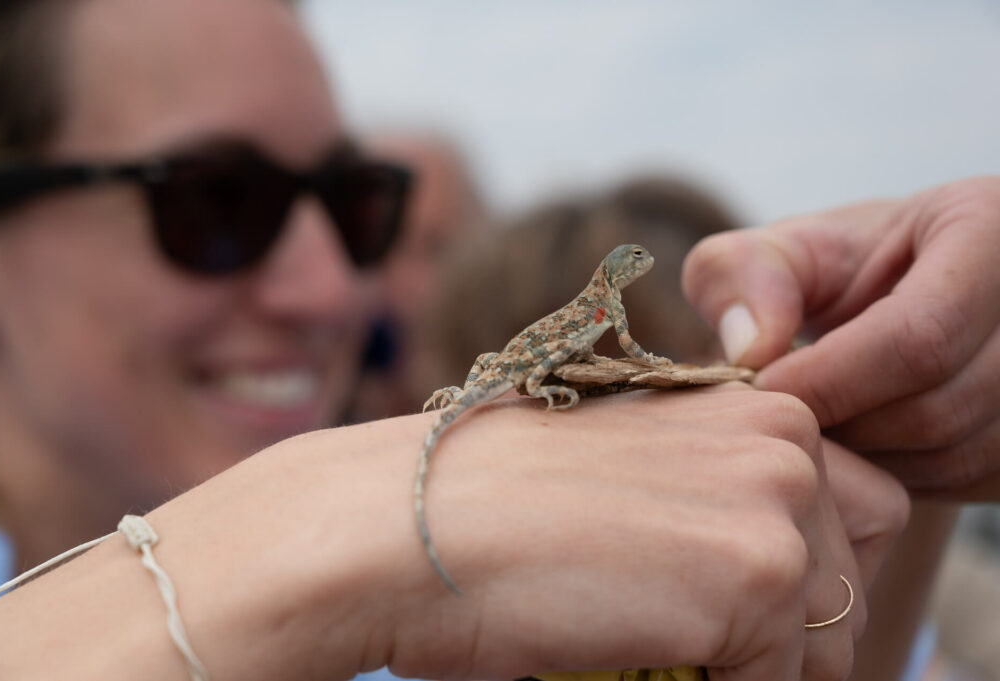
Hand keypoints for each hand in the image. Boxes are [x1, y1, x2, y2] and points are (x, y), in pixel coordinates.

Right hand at [0, 387, 906, 680]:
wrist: (408, 523)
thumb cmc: (491, 504)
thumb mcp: (627, 472)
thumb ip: (709, 490)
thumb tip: (761, 563)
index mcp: (742, 401)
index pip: (850, 499)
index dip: (808, 562)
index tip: (747, 604)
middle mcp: (779, 436)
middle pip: (858, 562)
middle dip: (804, 612)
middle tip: (716, 635)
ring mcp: (774, 500)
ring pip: (832, 629)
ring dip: (765, 658)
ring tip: (665, 643)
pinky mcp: (754, 575)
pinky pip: (782, 678)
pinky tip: (637, 653)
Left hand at [682, 176, 999, 498]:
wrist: (901, 297)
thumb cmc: (840, 269)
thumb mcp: (784, 251)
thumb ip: (739, 275)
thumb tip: (749, 350)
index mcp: (985, 228)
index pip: (918, 336)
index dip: (828, 379)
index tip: (761, 389)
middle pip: (940, 405)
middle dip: (843, 425)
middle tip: (784, 416)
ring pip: (956, 454)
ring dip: (867, 458)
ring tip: (820, 424)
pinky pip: (968, 480)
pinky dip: (900, 476)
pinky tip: (863, 441)